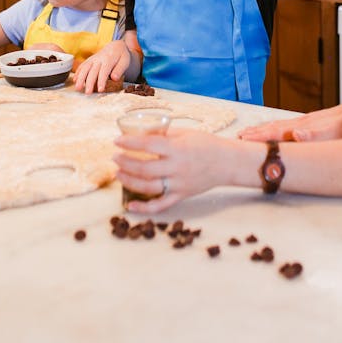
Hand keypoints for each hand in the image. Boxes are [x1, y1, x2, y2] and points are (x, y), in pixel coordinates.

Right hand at [75, 39, 131, 93]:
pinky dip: (78, 73)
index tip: (100, 90)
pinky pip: (82, 65)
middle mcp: (99, 59)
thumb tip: (114, 78)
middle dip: (89, 82)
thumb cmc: (121, 56)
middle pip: (92, 71)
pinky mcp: (89, 60)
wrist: (115, 46)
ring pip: (85, 68)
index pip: (104, 71)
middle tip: (87, 93)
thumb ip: (120, 69)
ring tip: (78, 88)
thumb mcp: (125, 61)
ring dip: (80, 78)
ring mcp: (93, 59)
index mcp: (109, 59)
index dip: (101, 81)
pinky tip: (75, 80)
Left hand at [114, 129, 231, 212]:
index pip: (148, 144)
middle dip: (126, 162)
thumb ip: (163, 135)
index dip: (130, 143)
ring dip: (129, 181)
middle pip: (145, 167)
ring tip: (118, 174)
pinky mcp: (181, 196)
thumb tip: (141, 134)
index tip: (117, 141)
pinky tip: (130, 205)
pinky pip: (161, 205)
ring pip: (148, 186)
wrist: (227, 162)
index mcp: (178, 149)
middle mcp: (177, 167)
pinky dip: (144, 208)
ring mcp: (179, 184)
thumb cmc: (206, 144)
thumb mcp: (185, 133)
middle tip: (114, 157)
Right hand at [239, 105, 341, 143]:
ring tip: (248, 132)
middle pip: (270, 128)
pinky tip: (272, 129)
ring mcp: (300, 122)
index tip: (242, 140)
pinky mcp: (306, 123)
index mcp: (299, 128)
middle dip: (253, 133)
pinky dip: (271, 127)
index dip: (257, 137)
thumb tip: (295, 133)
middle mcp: (296, 124)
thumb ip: (313, 135)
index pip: (273, 133)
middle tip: (238, 137)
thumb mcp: (330, 135)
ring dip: (260, 129)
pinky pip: (282, 125)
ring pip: (275, 126)